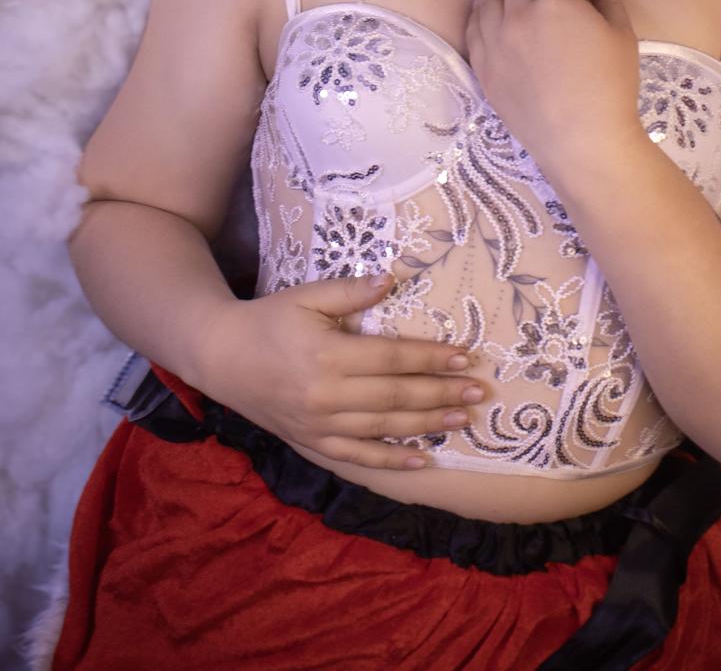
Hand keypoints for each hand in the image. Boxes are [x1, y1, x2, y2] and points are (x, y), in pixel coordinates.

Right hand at [199, 273, 486, 469]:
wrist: (221, 358)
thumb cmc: (269, 320)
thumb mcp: (306, 296)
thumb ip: (350, 291)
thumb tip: (392, 280)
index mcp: (329, 356)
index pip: (392, 358)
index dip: (431, 358)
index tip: (466, 357)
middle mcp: (327, 396)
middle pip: (395, 396)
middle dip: (441, 394)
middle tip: (479, 392)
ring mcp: (320, 425)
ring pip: (384, 429)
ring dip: (428, 426)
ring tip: (464, 420)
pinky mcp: (313, 443)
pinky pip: (358, 458)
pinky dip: (391, 462)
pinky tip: (422, 461)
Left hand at [464, 0, 639, 182]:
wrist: (579, 139)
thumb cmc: (609, 88)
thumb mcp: (622, 38)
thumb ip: (611, 2)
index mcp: (557, 1)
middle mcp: (519, 12)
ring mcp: (495, 38)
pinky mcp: (482, 63)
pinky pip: (473, 26)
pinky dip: (478, 8)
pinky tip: (483, 4)